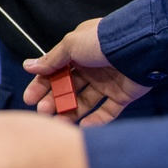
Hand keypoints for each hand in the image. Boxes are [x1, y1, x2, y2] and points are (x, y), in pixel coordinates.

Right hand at [22, 18, 149, 125]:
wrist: (139, 46)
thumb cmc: (101, 42)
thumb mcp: (71, 46)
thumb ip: (51, 59)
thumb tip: (28, 66)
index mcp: (79, 52)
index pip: (55, 71)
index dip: (41, 85)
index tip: (29, 99)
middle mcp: (92, 68)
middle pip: (68, 88)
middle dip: (54, 101)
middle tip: (43, 112)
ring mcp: (108, 82)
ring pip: (84, 102)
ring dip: (70, 112)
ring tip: (59, 122)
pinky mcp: (122, 96)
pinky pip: (107, 111)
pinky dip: (95, 120)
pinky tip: (82, 126)